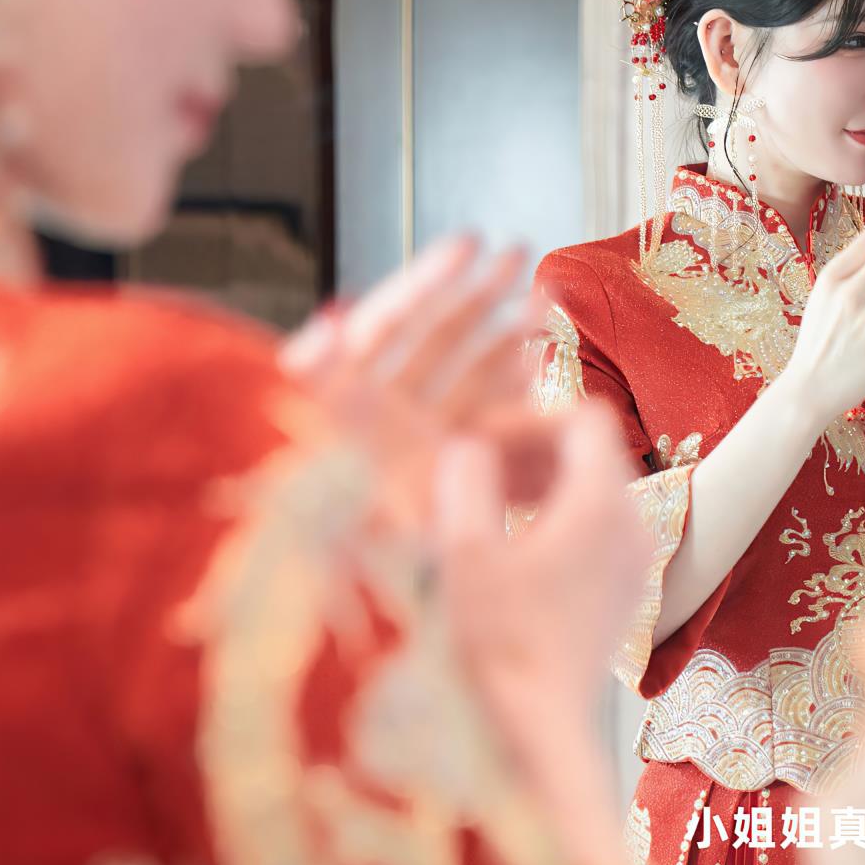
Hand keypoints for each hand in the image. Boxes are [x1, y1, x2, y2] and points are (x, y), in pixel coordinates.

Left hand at [281, 236, 535, 525]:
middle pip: (432, 344)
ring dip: (507, 341)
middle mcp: (383, 424)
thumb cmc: (337, 543)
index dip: (426, 281)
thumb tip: (317, 335)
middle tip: (522, 256)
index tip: (471, 243)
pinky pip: (485, 428)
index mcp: (347, 408)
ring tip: (547, 307)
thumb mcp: (337, 460)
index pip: (386, 327)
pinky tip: (545, 372)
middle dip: (479, 298)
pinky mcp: (450, 484)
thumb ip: (325, 396)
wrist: (367, 621)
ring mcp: (420, 452)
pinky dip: (515, 398)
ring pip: (467, 380)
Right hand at [431, 403, 653, 760]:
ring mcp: (631, 561)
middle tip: (473, 468)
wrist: (537, 727)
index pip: (583, 418)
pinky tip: (506, 547)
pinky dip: (553, 519)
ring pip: (590, 490)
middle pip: (588, 452)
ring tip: (482, 504)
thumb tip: (466, 444)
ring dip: (537, 483)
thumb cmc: (499, 643)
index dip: (528, 417)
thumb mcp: (464, 551)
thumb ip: (465, 477)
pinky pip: (593, 530)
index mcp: (600, 504)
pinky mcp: (620, 593)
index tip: (481, 442)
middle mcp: (631, 526)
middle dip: (528, 449)